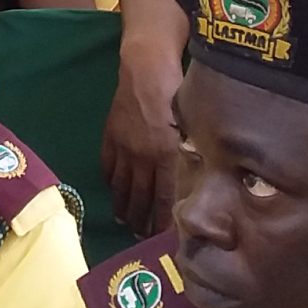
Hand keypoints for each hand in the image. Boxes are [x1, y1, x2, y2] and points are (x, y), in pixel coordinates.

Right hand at [101, 47, 183, 235]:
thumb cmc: (178, 92)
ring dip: (122, 207)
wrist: (147, 68)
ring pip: (121, 186)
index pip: (164, 198)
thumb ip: (191, 153)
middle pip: (139, 197)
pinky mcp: (110, 136)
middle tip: (141, 237)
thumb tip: (200, 178)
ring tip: (125, 222)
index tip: (162, 238)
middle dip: (140, 221)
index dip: (162, 220)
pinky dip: (109, 182)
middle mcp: (143, 156)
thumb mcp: (192, 125)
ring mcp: (124, 147)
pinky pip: (107, 166)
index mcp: (166, 154)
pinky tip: (113, 191)